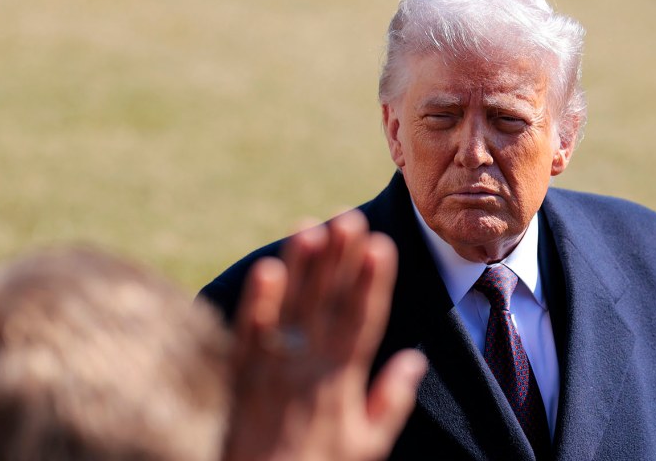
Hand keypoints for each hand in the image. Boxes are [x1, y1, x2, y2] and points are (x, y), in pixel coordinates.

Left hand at [222, 210, 426, 460]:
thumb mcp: (367, 447)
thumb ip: (390, 401)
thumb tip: (415, 360)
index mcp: (341, 383)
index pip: (361, 321)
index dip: (373, 282)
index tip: (383, 245)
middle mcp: (307, 369)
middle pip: (326, 305)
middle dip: (339, 259)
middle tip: (350, 218)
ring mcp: (271, 369)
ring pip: (289, 308)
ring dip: (301, 266)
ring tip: (311, 226)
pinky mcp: (240, 376)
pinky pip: (246, 333)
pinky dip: (255, 302)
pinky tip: (266, 269)